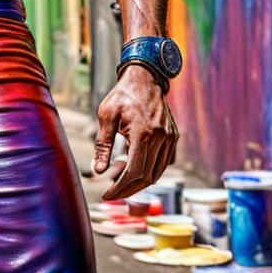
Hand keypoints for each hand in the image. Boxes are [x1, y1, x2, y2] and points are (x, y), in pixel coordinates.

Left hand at [93, 65, 177, 199]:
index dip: (120, 188)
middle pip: (147, 177)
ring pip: (157, 172)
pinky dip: (150, 171)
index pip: (134, 172)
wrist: (145, 77)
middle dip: (129, 189)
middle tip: (112, 193)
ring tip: (120, 181)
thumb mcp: (106, 116)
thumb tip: (98, 171)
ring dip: (139, 182)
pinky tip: (134, 168)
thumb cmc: (122, 95)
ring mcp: (170, 139)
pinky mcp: (173, 137)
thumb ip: (103, 145)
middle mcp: (161, 138)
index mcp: (144, 133)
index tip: (108, 195)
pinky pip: (163, 163)